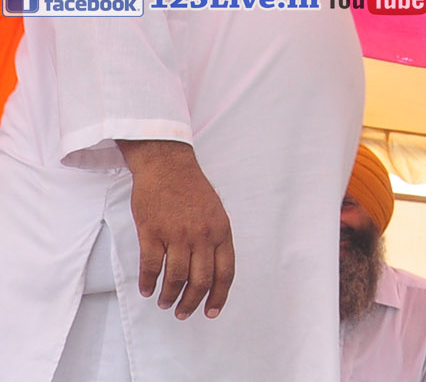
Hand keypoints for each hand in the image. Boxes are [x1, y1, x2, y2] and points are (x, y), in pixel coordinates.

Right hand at [117, 140, 234, 319]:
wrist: (168, 166)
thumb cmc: (191, 189)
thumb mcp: (216, 212)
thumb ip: (216, 239)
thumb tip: (213, 270)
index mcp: (221, 231)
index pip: (225, 272)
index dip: (219, 296)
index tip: (211, 311)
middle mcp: (202, 236)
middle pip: (200, 281)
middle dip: (192, 303)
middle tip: (183, 313)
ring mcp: (177, 234)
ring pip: (176, 278)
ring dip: (169, 296)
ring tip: (164, 303)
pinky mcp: (152, 232)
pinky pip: (151, 266)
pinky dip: (148, 282)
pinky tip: (147, 289)